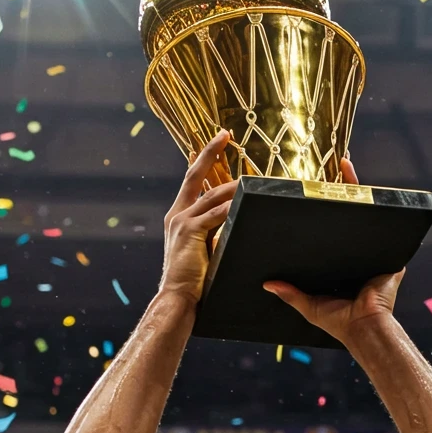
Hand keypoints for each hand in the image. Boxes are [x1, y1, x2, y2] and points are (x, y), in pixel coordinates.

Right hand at [161, 130, 237, 304]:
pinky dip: (234, 207)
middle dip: (210, 152)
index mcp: (178, 217)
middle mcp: (177, 214)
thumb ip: (215, 231)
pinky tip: (248, 202)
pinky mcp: (190, 231)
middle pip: (195, 174)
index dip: (202, 159)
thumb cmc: (194, 280)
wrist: (178, 298)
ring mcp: (182, 221)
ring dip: (235, 186)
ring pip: (213, 194)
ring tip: (254, 180)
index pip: (191, 181)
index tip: (215, 141)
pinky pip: (217, 214)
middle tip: (225, 134)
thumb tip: (235, 220)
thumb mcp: (204, 249)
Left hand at [262, 157, 404, 345]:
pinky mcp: (390, 251)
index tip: (310, 189)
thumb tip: (267, 284)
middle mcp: (358, 252)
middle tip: (335, 164)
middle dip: (344, 189)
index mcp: (340, 261)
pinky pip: (385, 224)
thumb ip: (291, 294)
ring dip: (360, 189)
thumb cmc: (339, 321)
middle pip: (349, 214)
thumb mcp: (309, 305)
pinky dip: (382, 207)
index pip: (330, 228)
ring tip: (346, 164)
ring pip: (367, 214)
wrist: (365, 327)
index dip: (323, 209)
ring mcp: (375, 249)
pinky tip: (371, 188)